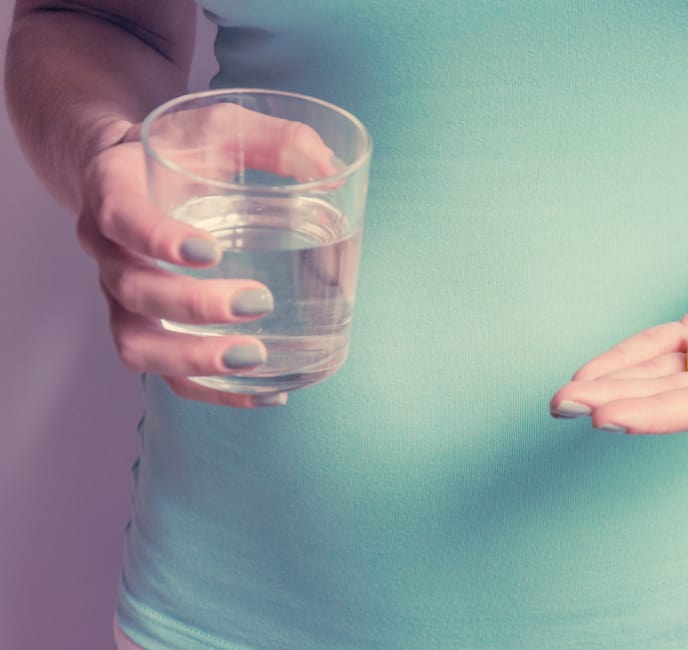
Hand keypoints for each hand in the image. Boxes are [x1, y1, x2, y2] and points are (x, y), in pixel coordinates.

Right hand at [75, 103, 337, 407]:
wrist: (127, 168)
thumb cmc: (183, 147)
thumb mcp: (223, 125)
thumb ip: (277, 139)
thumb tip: (335, 171)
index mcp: (114, 190)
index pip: (123, 220)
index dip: (160, 241)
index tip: (210, 253)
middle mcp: (108, 250)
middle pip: (135, 293)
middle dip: (194, 307)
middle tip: (258, 303)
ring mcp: (121, 296)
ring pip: (138, 346)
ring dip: (195, 360)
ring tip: (256, 360)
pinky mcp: (146, 327)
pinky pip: (166, 373)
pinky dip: (213, 390)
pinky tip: (267, 391)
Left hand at [550, 209, 687, 434]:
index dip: (652, 415)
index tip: (606, 416)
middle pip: (667, 398)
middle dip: (615, 402)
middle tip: (562, 406)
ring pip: (657, 374)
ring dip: (612, 383)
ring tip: (563, 397)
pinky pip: (662, 343)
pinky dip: (628, 355)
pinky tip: (592, 370)